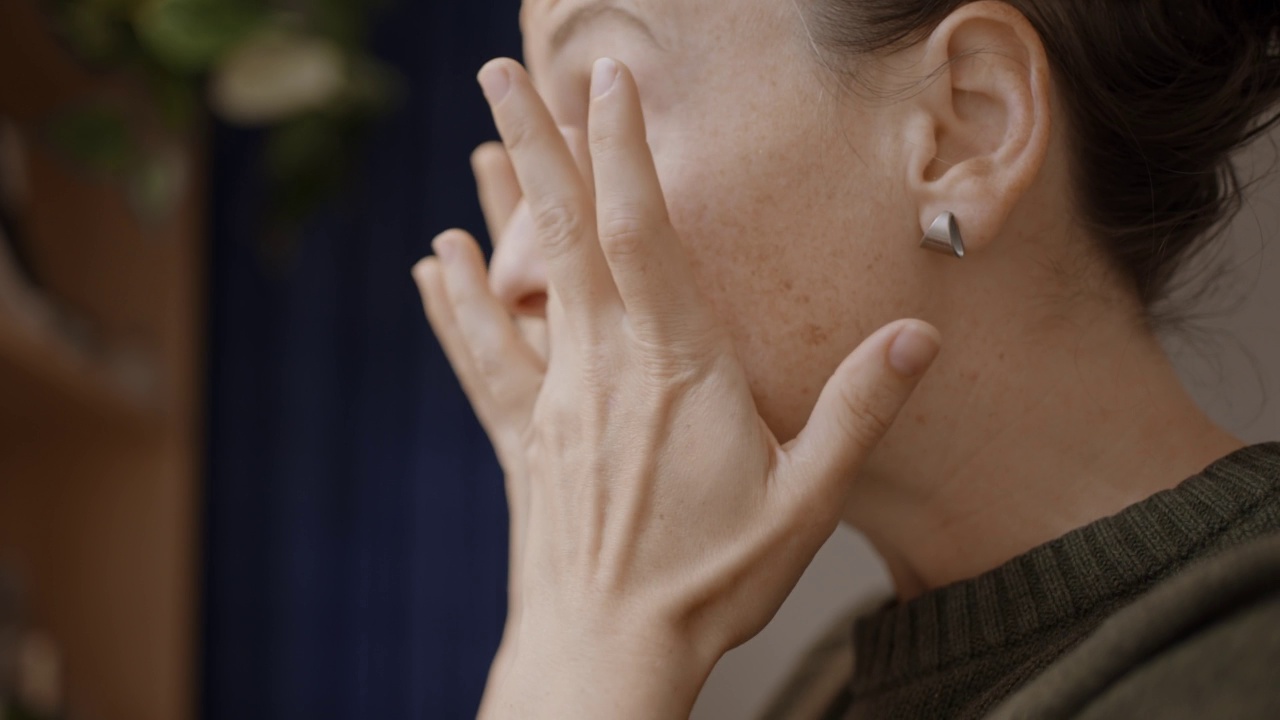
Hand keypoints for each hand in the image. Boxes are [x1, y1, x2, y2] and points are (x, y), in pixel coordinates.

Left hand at [414, 57, 940, 718]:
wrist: (605, 652)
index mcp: (678, 366)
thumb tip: (918, 336)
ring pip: (518, 280)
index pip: (643, 230)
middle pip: (564, 232)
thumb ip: (859, 409)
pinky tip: (434, 264)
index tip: (607, 80)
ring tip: (476, 143)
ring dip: (496, 205)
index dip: (623, 148)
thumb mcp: (807, 501)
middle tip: (500, 70)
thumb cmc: (709, 581)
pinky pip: (483, 356)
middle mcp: (603, 365)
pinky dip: (457, 304)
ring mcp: (554, 399)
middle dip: (536, 143)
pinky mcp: (523, 439)